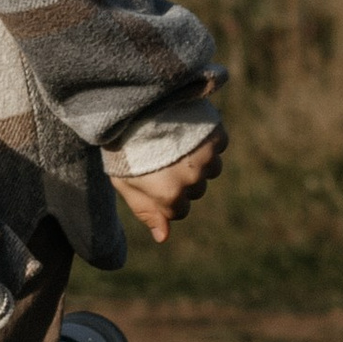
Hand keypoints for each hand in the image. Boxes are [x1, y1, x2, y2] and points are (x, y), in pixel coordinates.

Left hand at [108, 122, 226, 245]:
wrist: (131, 104)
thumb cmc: (124, 146)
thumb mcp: (125, 182)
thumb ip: (146, 212)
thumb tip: (163, 236)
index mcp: (169, 196)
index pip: (179, 210)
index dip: (164, 195)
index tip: (152, 175)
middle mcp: (192, 180)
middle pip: (196, 190)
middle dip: (182, 177)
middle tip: (160, 155)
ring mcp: (207, 158)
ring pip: (211, 169)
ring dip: (197, 159)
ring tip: (174, 141)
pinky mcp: (216, 135)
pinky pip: (218, 145)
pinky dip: (207, 139)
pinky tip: (186, 128)